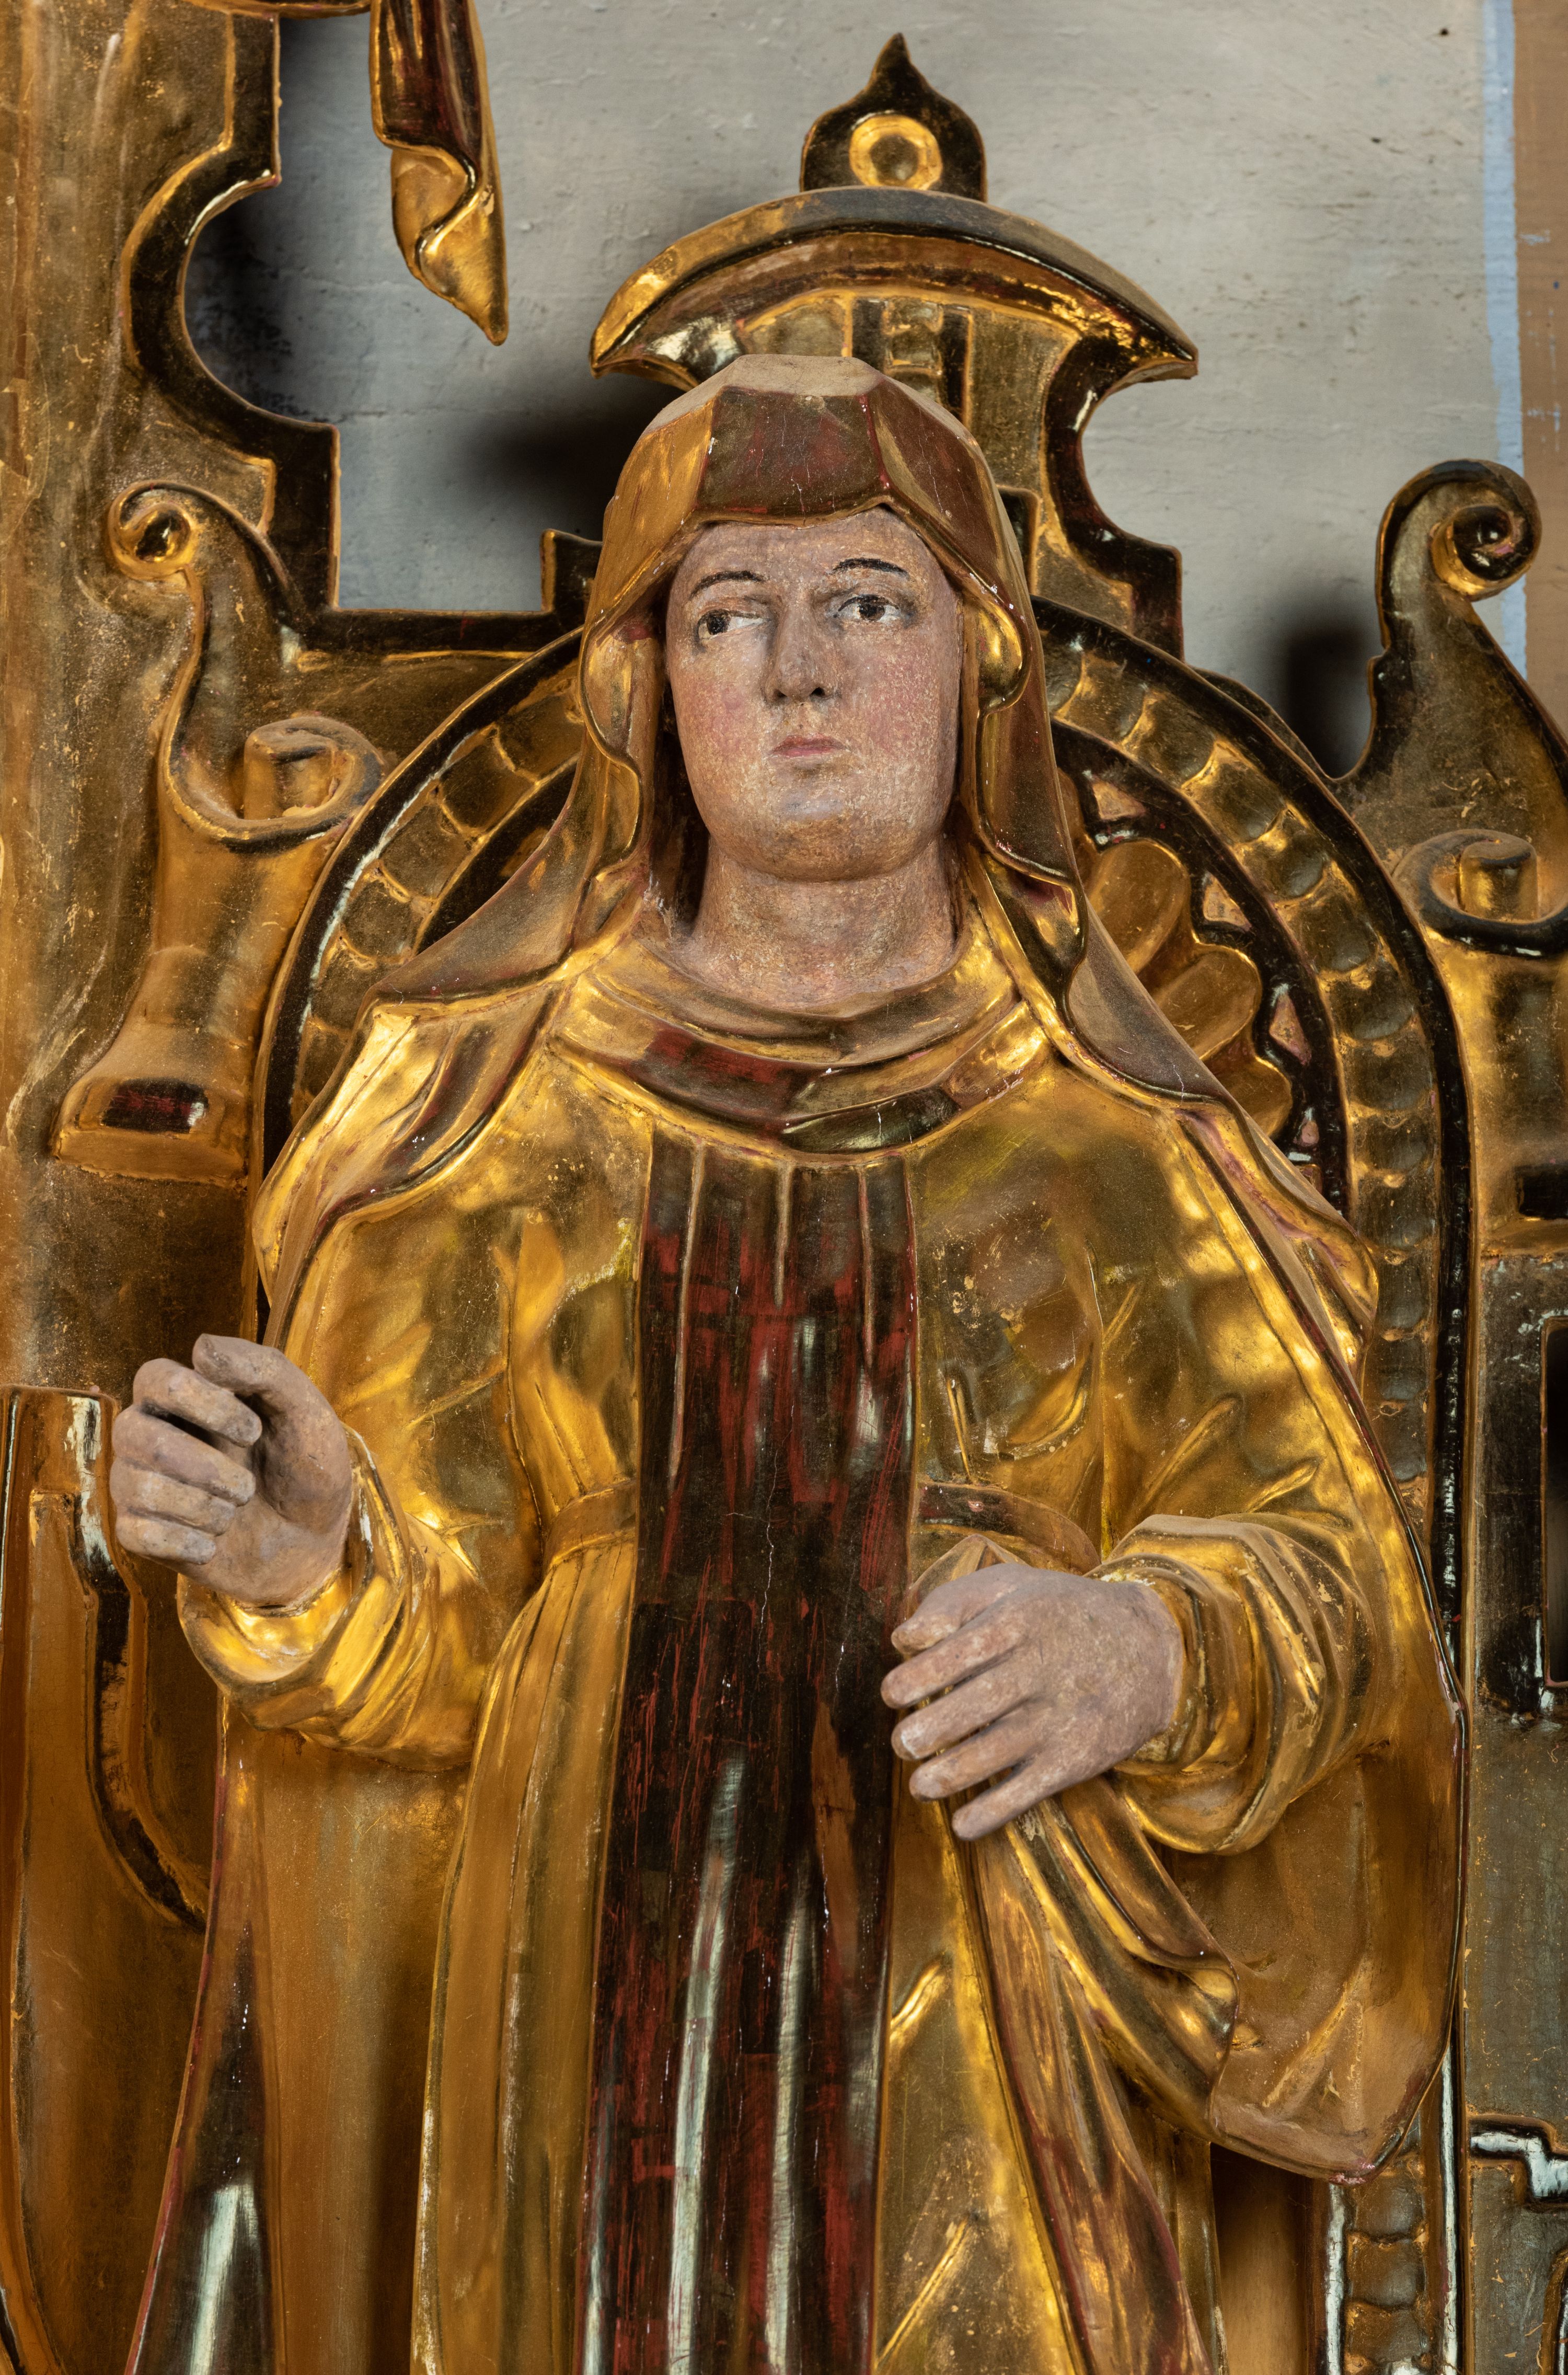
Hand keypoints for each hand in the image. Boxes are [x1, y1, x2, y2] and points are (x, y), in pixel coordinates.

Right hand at [110, 1335, 352, 1610]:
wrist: (311, 1542)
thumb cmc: (306, 1467)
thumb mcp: (305, 1412)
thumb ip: (264, 1370)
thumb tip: (200, 1347)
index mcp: (187, 1397)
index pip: (156, 1378)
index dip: (201, 1402)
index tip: (252, 1431)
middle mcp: (153, 1433)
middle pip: (134, 1432)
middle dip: (201, 1465)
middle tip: (247, 1487)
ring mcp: (141, 1482)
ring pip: (135, 1486)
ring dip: (199, 1506)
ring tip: (233, 1513)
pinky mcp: (140, 1532)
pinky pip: (134, 1533)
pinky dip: (184, 1542)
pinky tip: (212, 1543)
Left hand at [881, 1562, 1184, 1838]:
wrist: (1152, 1649)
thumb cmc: (1061, 1613)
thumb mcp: (1012, 1586)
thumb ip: (953, 1603)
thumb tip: (903, 1639)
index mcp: (1016, 1624)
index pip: (952, 1656)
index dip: (912, 1681)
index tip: (893, 1695)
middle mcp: (1037, 1672)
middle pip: (966, 1709)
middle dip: (922, 1733)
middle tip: (902, 1743)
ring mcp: (1058, 1719)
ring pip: (989, 1757)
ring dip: (943, 1778)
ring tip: (919, 1784)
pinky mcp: (1074, 1760)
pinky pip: (1025, 1794)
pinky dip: (989, 1814)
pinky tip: (961, 1823)